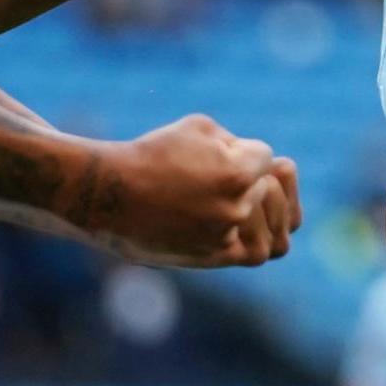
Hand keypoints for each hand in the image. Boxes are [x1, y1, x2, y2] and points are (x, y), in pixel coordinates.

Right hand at [85, 115, 301, 267]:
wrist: (108, 197)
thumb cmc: (151, 155)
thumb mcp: (197, 128)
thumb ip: (235, 141)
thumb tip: (261, 161)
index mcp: (237, 173)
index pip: (267, 158)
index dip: (245, 153)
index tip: (215, 155)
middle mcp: (236, 207)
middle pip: (272, 190)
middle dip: (253, 179)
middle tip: (219, 178)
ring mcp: (226, 235)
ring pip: (276, 229)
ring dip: (267, 212)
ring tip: (242, 202)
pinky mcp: (214, 257)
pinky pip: (255, 253)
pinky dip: (254, 236)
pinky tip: (236, 222)